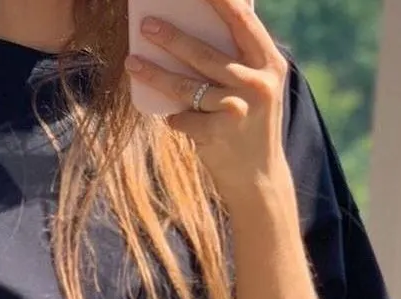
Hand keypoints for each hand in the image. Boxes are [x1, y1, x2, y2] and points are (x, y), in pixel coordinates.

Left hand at [125, 0, 290, 208]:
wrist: (259, 179)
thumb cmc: (249, 125)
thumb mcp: (256, 88)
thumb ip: (238, 61)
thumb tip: (193, 27)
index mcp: (269, 63)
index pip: (242, 21)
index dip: (219, 0)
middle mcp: (258, 84)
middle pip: (205, 53)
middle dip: (171, 37)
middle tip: (146, 24)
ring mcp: (238, 109)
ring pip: (187, 86)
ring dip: (155, 74)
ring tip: (131, 62)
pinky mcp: (219, 134)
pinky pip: (184, 119)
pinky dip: (175, 120)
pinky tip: (173, 120)